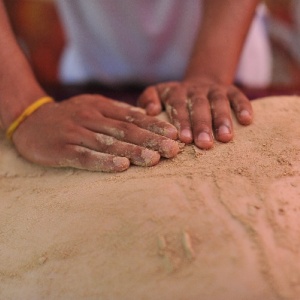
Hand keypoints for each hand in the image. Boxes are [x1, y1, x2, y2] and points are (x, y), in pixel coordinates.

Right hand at [11, 94, 178, 171]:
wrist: (30, 121)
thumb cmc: (69, 116)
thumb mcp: (92, 106)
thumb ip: (116, 112)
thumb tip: (145, 117)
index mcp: (100, 106)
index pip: (132, 116)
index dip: (154, 125)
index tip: (175, 134)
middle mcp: (90, 118)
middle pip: (125, 130)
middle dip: (151, 140)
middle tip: (173, 150)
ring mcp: (75, 133)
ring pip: (108, 143)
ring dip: (133, 151)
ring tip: (154, 160)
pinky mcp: (62, 150)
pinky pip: (85, 157)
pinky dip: (103, 162)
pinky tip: (121, 166)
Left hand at [137, 77, 252, 148]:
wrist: (199, 83)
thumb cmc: (175, 98)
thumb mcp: (158, 94)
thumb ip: (149, 99)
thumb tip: (151, 111)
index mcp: (176, 93)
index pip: (178, 107)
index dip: (182, 122)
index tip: (184, 139)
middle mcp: (195, 90)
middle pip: (199, 106)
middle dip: (202, 125)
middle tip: (204, 144)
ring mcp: (214, 89)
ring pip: (219, 101)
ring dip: (222, 119)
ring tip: (226, 138)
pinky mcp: (231, 89)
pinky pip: (238, 95)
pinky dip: (243, 106)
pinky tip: (247, 120)